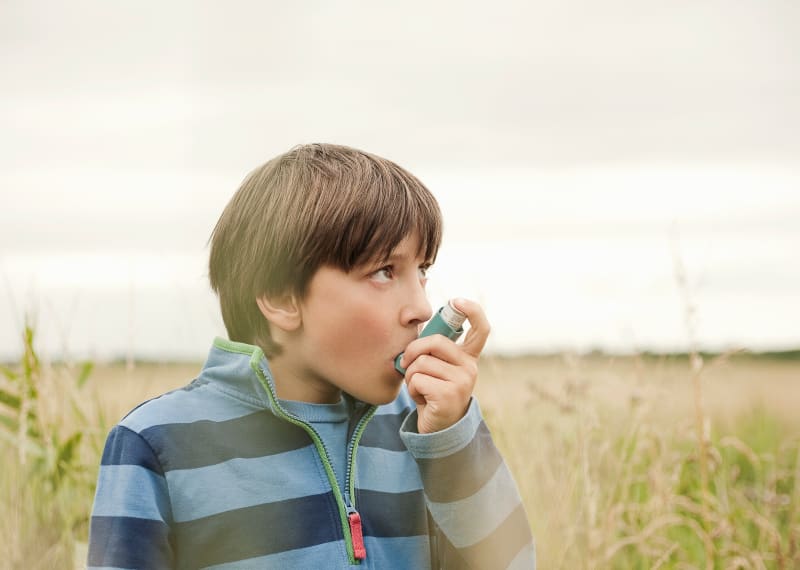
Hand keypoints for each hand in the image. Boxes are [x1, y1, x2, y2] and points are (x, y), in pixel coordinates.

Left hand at [398, 298, 489, 433]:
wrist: (437, 428)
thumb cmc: (432, 391)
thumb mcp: (435, 366)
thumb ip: (432, 348)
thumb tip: (415, 320)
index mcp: (468, 357)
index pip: (481, 328)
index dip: (472, 310)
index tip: (456, 301)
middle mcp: (470, 367)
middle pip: (435, 341)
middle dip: (413, 350)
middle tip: (406, 363)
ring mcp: (462, 382)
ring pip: (422, 362)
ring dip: (411, 376)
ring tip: (420, 388)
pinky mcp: (449, 395)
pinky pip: (418, 380)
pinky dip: (412, 389)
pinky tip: (422, 399)